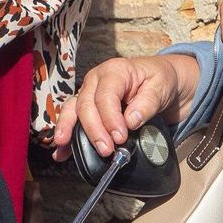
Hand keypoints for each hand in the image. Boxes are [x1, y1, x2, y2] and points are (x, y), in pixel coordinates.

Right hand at [51, 53, 196, 159]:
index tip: (120, 137)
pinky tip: (60, 151)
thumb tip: (130, 121)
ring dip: (69, 130)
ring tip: (64, 147)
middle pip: (85, 104)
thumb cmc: (160, 79)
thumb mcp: (160, 87)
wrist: (162, 80)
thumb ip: (147, 103)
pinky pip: (73, 118)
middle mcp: (96, 80)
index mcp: (114, 71)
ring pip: (73, 110)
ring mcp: (89, 92)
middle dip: (93, 130)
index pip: (105, 96)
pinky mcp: (89, 107)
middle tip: (106, 150)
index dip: (110, 119)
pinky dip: (66, 134)